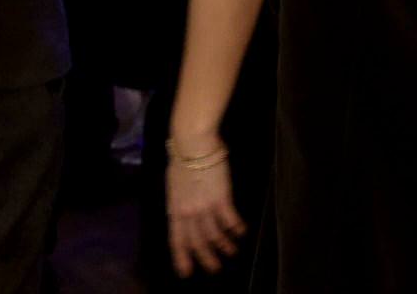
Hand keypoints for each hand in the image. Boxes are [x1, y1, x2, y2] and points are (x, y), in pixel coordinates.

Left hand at [166, 138, 246, 276]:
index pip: (177, 240)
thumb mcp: (174, 185)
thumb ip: (180, 202)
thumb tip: (184, 213)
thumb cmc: (182, 158)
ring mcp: (205, 207)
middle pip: (198, 242)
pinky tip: (242, 232)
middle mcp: (189, 213)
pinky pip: (230, 220)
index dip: (181, 257)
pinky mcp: (221, 199)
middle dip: (206, 258)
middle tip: (214, 269)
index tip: (186, 272)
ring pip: (215, 235)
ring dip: (225, 245)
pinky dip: (237, 229)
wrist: (193, 144)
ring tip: (232, 251)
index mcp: (175, 209)